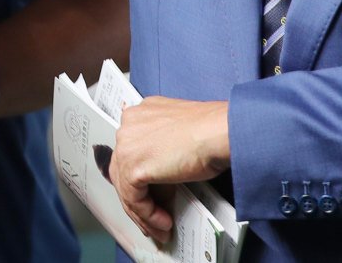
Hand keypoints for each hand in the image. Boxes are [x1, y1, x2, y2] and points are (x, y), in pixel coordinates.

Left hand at [109, 97, 230, 244]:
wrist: (219, 132)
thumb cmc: (212, 131)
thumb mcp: (179, 138)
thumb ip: (162, 150)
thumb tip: (161, 180)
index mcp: (140, 114)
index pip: (130, 152)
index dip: (138, 178)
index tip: (150, 196)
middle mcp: (129, 125)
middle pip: (123, 170)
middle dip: (137, 199)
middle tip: (152, 218)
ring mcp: (127, 145)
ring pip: (126, 187)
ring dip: (143, 213)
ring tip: (160, 227)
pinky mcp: (133, 167)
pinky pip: (135, 199)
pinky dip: (148, 215)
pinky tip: (163, 222)